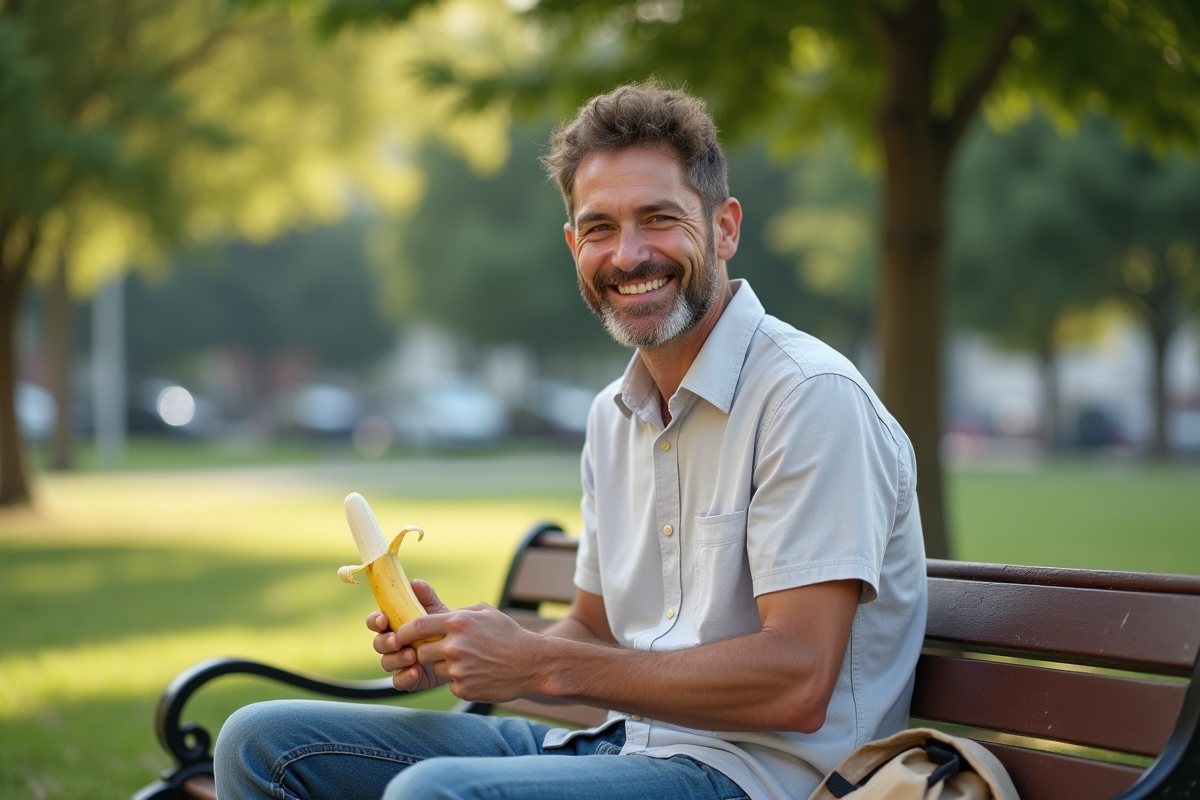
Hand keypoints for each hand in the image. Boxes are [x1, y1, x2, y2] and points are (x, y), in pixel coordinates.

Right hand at [368, 580, 450, 691]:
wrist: (462, 651)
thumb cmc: (444, 627)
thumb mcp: (437, 611)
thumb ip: (426, 598)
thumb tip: (416, 583)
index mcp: (395, 624)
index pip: (376, 621)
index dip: (375, 620)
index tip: (383, 619)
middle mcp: (393, 643)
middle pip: (378, 643)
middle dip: (385, 642)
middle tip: (397, 640)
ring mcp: (399, 662)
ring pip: (386, 662)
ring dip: (396, 659)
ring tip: (413, 655)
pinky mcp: (408, 678)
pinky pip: (398, 682)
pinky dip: (405, 677)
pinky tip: (416, 671)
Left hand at [395, 602, 543, 702]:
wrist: (532, 663)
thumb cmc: (509, 634)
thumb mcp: (486, 612)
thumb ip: (459, 611)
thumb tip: (436, 615)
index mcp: (458, 622)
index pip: (416, 626)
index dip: (404, 631)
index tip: (401, 635)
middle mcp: (455, 646)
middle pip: (421, 652)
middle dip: (427, 652)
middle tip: (443, 651)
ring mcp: (458, 669)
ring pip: (436, 669)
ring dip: (446, 667)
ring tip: (471, 662)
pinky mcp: (463, 688)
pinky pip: (450, 685)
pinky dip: (460, 681)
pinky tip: (479, 674)